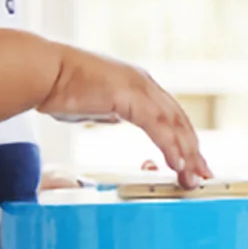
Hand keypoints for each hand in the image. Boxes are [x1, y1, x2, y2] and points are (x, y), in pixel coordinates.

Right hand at [39, 46, 209, 187]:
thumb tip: (115, 118)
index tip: (192, 161)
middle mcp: (143, 84)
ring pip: (173, 124)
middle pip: (179, 120)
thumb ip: (110, 111)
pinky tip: (175, 163)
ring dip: (185, 153)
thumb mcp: (95, 103)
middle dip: (193, 150)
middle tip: (203, 175)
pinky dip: (169, 146)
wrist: (44, 71)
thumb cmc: (61, 86)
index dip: (184, 139)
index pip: (171, 115)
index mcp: (137, 85)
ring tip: (192, 177)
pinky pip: (157, 126)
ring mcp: (138, 88)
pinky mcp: (129, 96)